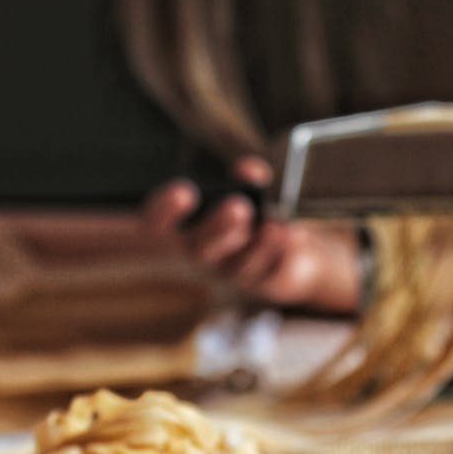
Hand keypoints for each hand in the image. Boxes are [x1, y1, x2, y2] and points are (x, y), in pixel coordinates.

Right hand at [142, 156, 361, 313]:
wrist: (292, 252)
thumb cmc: (257, 216)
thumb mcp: (253, 192)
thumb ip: (248, 179)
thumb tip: (248, 170)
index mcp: (188, 228)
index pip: (159, 224)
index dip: (165, 210)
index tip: (183, 191)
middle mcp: (205, 253)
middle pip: (202, 248)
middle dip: (219, 227)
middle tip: (238, 207)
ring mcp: (233, 272)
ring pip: (240, 265)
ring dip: (259, 244)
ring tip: (275, 225)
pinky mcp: (263, 283)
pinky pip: (271, 274)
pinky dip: (283, 253)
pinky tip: (293, 235)